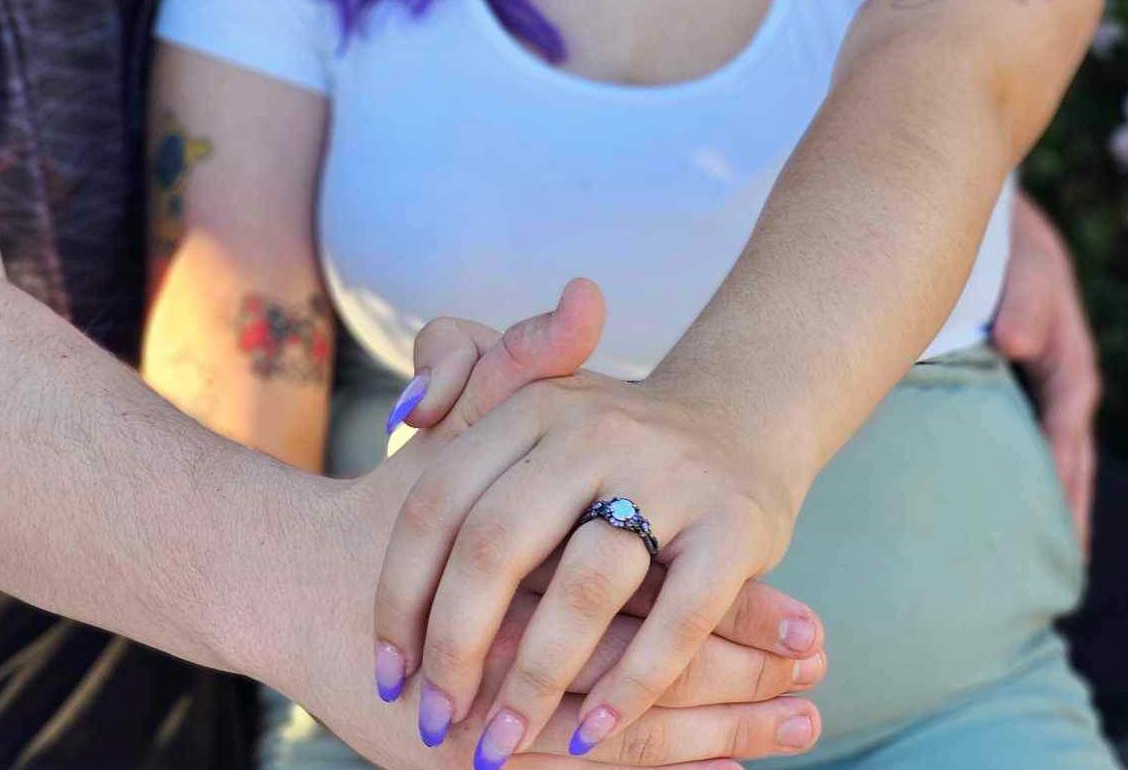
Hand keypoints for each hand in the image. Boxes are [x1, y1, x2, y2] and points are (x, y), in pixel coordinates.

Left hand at [372, 361, 802, 767]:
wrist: (739, 419)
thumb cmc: (608, 441)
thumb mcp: (536, 402)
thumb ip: (460, 393)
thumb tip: (402, 414)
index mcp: (534, 405)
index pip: (440, 500)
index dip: (401, 593)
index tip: (387, 668)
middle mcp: (597, 428)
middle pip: (498, 545)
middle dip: (455, 647)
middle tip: (434, 716)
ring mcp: (671, 474)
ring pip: (583, 590)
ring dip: (533, 683)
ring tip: (499, 743)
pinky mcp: (736, 524)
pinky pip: (675, 623)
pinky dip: (628, 689)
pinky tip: (590, 735)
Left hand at [991, 189, 1100, 551]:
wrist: (989, 221)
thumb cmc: (1013, 244)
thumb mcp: (1028, 265)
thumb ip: (1027, 301)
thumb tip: (1016, 343)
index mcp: (1070, 369)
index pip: (1067, 443)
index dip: (1064, 491)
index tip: (1062, 543)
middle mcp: (1054, 386)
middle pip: (1061, 465)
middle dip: (1058, 517)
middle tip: (1049, 578)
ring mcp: (1029, 388)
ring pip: (1033, 455)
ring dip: (1030, 501)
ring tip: (1018, 559)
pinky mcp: (998, 383)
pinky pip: (1004, 435)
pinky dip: (1000, 469)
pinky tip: (974, 497)